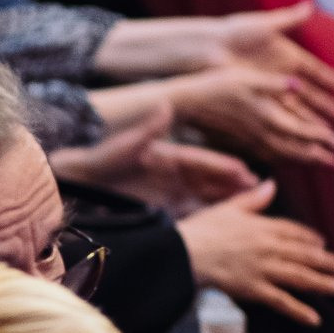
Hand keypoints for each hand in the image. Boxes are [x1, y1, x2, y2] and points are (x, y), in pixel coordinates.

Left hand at [52, 104, 259, 214]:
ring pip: (201, 199)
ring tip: (250, 209)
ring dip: (224, 203)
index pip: (199, 161)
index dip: (222, 166)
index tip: (245, 171)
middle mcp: (168, 174)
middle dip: (232, 186)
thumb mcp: (123, 145)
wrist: (73, 180)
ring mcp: (163, 193)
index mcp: (163, 156)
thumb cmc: (95, 158)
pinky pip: (185, 215)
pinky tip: (222, 226)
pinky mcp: (156, 211)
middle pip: (207, 181)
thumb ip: (148, 130)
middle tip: (261, 192)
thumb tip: (167, 106)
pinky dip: (204, 219)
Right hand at [162, 64, 333, 166]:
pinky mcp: (240, 140)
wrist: (188, 102)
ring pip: (281, 154)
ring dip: (301, 160)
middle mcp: (260, 132)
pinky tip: (286, 159)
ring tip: (318, 163)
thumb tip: (297, 85)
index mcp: (266, 115)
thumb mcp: (246, 77)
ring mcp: (249, 139)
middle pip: (293, 149)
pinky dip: (281, 158)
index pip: (299, 130)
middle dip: (315, 155)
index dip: (319, 136)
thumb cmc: (215, 85)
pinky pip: (266, 154)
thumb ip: (273, 83)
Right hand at [177, 182, 333, 325]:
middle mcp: (270, 248)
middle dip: (326, 262)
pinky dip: (299, 310)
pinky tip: (314, 319)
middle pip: (304, 255)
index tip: (322, 243)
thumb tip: (272, 184)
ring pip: (300, 277)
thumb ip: (253, 198)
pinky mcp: (255, 289)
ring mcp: (264, 270)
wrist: (184, 253)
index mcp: (263, 227)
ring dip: (322, 283)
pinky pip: (282, 301)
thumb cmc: (202, 228)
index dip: (309, 238)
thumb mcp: (228, 207)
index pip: (294, 232)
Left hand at [205, 4, 333, 125]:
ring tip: (331, 133)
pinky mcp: (258, 98)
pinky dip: (292, 123)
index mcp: (288, 56)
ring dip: (314, 119)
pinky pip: (280, 113)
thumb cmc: (234, 33)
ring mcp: (270, 88)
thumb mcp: (264, 25)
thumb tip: (310, 6)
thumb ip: (288, 19)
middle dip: (328, 106)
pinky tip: (304, 135)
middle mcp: (282, 75)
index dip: (333, 82)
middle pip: (311, 94)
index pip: (318, 72)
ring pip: (298, 107)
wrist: (208, 47)